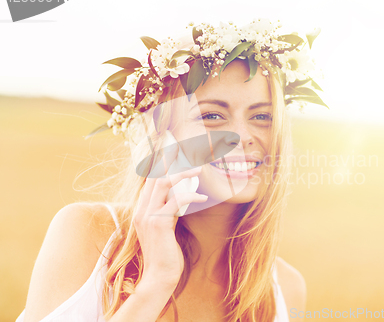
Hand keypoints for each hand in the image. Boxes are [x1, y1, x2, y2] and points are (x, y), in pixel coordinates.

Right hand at [133, 144, 206, 287]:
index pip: (149, 180)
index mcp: (142, 209)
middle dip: (168, 160)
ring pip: (163, 184)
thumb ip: (169, 210)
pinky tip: (202, 197)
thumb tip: (181, 196)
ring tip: (198, 170)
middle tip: (182, 147)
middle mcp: (142, 209)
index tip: (170, 150)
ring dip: (182, 174)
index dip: (159, 163)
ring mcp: (148, 215)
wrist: (159, 276)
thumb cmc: (166, 253)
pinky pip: (175, 201)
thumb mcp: (166, 227)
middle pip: (154, 175)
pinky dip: (190, 196)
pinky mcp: (158, 223)